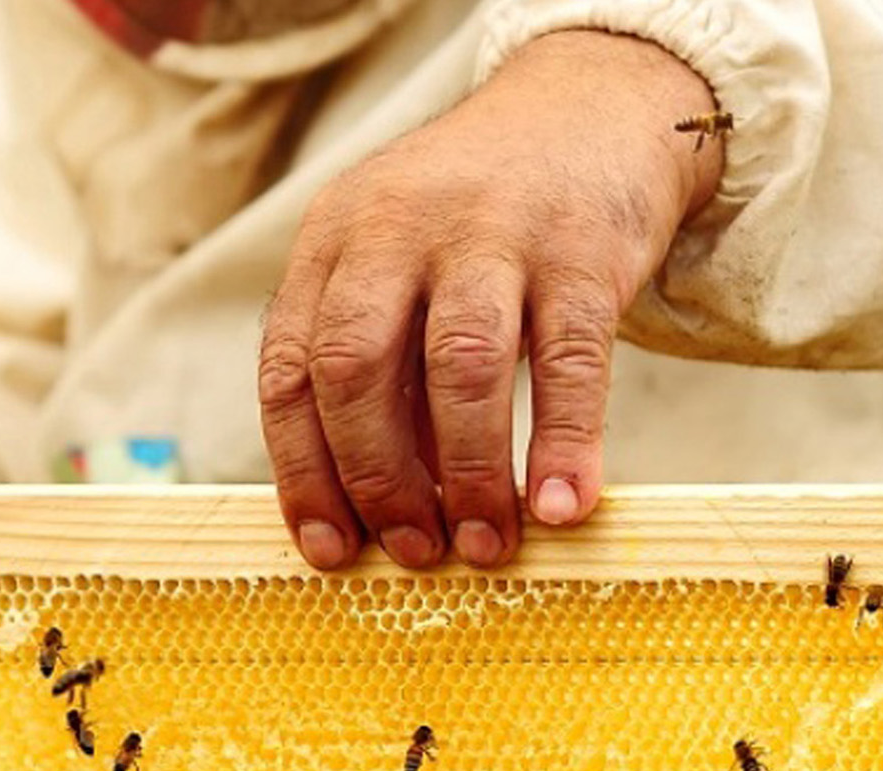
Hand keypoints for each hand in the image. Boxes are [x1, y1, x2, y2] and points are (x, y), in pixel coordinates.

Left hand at [259, 29, 722, 570]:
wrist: (590, 110)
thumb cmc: (477, 224)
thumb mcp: (395, 262)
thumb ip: (375, 367)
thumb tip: (372, 508)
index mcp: (334, 239)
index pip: (291, 369)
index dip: (304, 471)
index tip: (331, 548)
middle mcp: (400, 227)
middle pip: (357, 369)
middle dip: (378, 478)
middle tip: (415, 549)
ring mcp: (494, 233)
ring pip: (461, 367)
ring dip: (469, 474)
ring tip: (487, 543)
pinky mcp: (582, 251)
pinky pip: (570, 362)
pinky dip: (563, 444)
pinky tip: (561, 506)